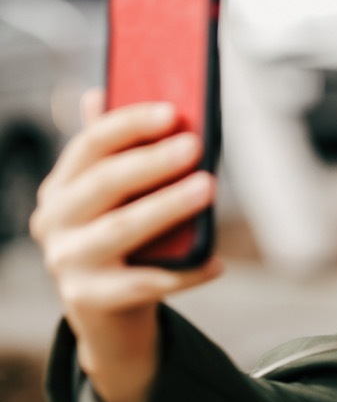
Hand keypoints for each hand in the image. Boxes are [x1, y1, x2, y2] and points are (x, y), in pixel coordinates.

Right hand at [29, 89, 223, 401]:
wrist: (106, 311)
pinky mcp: (91, 299)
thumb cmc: (121, 237)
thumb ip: (118, 150)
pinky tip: (217, 261)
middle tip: (195, 146)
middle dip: (150, 162)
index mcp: (61, 186)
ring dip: (167, 207)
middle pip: (103, 184)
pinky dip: (185, 272)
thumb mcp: (115, 195)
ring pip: (121, 230)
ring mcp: (68, 262)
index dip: (129, 124)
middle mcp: (54, 221)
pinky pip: (145, 283)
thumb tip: (108, 90)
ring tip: (209, 188)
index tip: (172, 111)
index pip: (90, 145)